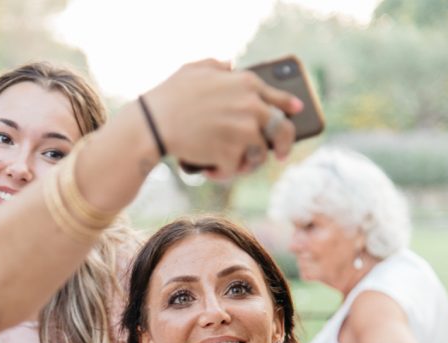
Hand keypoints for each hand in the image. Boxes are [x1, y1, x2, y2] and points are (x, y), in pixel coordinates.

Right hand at [144, 59, 300, 178]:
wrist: (154, 124)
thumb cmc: (169, 96)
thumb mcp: (195, 69)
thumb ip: (217, 66)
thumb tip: (230, 64)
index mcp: (247, 84)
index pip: (279, 97)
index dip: (288, 107)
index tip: (294, 113)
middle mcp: (251, 106)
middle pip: (281, 130)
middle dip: (283, 145)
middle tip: (279, 155)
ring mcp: (244, 132)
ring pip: (259, 155)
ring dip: (247, 162)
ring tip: (231, 163)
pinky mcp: (232, 154)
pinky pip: (235, 169)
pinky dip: (222, 172)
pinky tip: (209, 170)